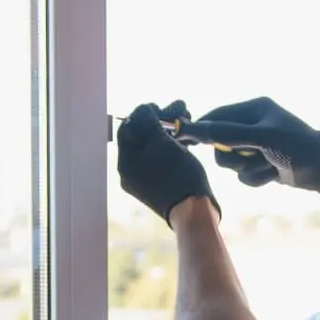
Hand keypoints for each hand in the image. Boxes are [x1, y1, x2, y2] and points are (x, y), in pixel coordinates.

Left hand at [117, 102, 219, 226]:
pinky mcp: (161, 182)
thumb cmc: (177, 175)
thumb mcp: (162, 142)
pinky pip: (163, 157)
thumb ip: (149, 122)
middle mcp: (131, 171)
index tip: (159, 107)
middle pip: (142, 136)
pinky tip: (188, 136)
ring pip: (155, 145)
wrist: (194, 212)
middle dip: (160, 119)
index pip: (127, 128)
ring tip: (187, 118)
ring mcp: (146, 178)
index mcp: (125, 163)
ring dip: (170, 129)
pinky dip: (174, 145)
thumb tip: (143, 109)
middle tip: (179, 110)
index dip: (142, 113)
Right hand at [191, 97, 319, 191]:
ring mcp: (256, 146)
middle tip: (248, 157)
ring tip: (267, 166)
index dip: (201, 128)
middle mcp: (252, 126)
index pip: (217, 116)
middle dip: (233, 156)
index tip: (183, 137)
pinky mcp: (260, 163)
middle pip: (220, 143)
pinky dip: (256, 178)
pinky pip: (243, 175)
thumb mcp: (261, 137)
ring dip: (247, 169)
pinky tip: (273, 174)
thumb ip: (228, 132)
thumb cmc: (296, 146)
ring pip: (231, 163)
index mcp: (253, 109)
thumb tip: (198, 127)